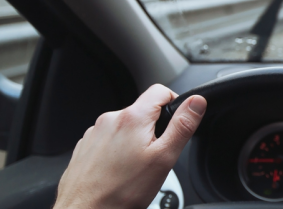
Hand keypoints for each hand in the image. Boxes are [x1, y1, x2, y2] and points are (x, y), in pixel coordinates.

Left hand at [53, 84, 206, 208]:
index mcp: (132, 118)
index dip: (174, 103)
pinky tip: (119, 171)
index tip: (175, 124)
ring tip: (135, 168)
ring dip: (135, 140)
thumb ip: (182, 126)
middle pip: (143, 111)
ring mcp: (95, 133)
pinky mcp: (85, 146)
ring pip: (126, 127)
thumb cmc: (122, 191)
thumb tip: (196, 102)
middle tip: (155, 156)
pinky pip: (109, 139)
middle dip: (154, 129)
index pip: (160, 90)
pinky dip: (117, 150)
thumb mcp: (164, 158)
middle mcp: (110, 119)